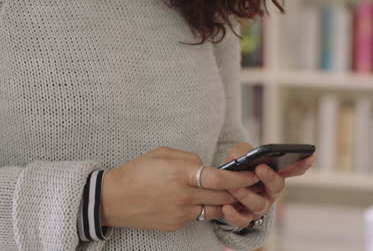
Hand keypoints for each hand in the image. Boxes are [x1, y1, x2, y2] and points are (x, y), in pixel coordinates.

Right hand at [101, 147, 258, 231]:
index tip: (253, 172)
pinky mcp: (177, 225)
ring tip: (235, 193)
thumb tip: (207, 166)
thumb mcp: (162, 154)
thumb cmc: (136, 172)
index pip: (220, 178)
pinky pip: (199, 216)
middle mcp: (184, 196)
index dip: (240, 177)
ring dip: (228, 202)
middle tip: (252, 183)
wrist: (112, 200)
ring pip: (215, 209)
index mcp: (181, 174)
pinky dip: (206, 207)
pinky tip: (206, 200)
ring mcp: (181, 213)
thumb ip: (189, 158)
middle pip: (223, 196)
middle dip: (241, 190)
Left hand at [221, 143, 314, 227]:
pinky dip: (234, 216)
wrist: (221, 188)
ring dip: (246, 194)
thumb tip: (240, 158)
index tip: (310, 156)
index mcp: (274, 174)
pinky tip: (226, 208)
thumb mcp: (238, 155)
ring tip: (233, 186)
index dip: (302, 164)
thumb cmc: (236, 169)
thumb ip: (241, 152)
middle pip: (277, 186)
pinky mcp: (246, 218)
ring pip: (258, 204)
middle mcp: (271, 192)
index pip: (292, 169)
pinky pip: (243, 220)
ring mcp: (260, 206)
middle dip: (270, 177)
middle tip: (260, 168)